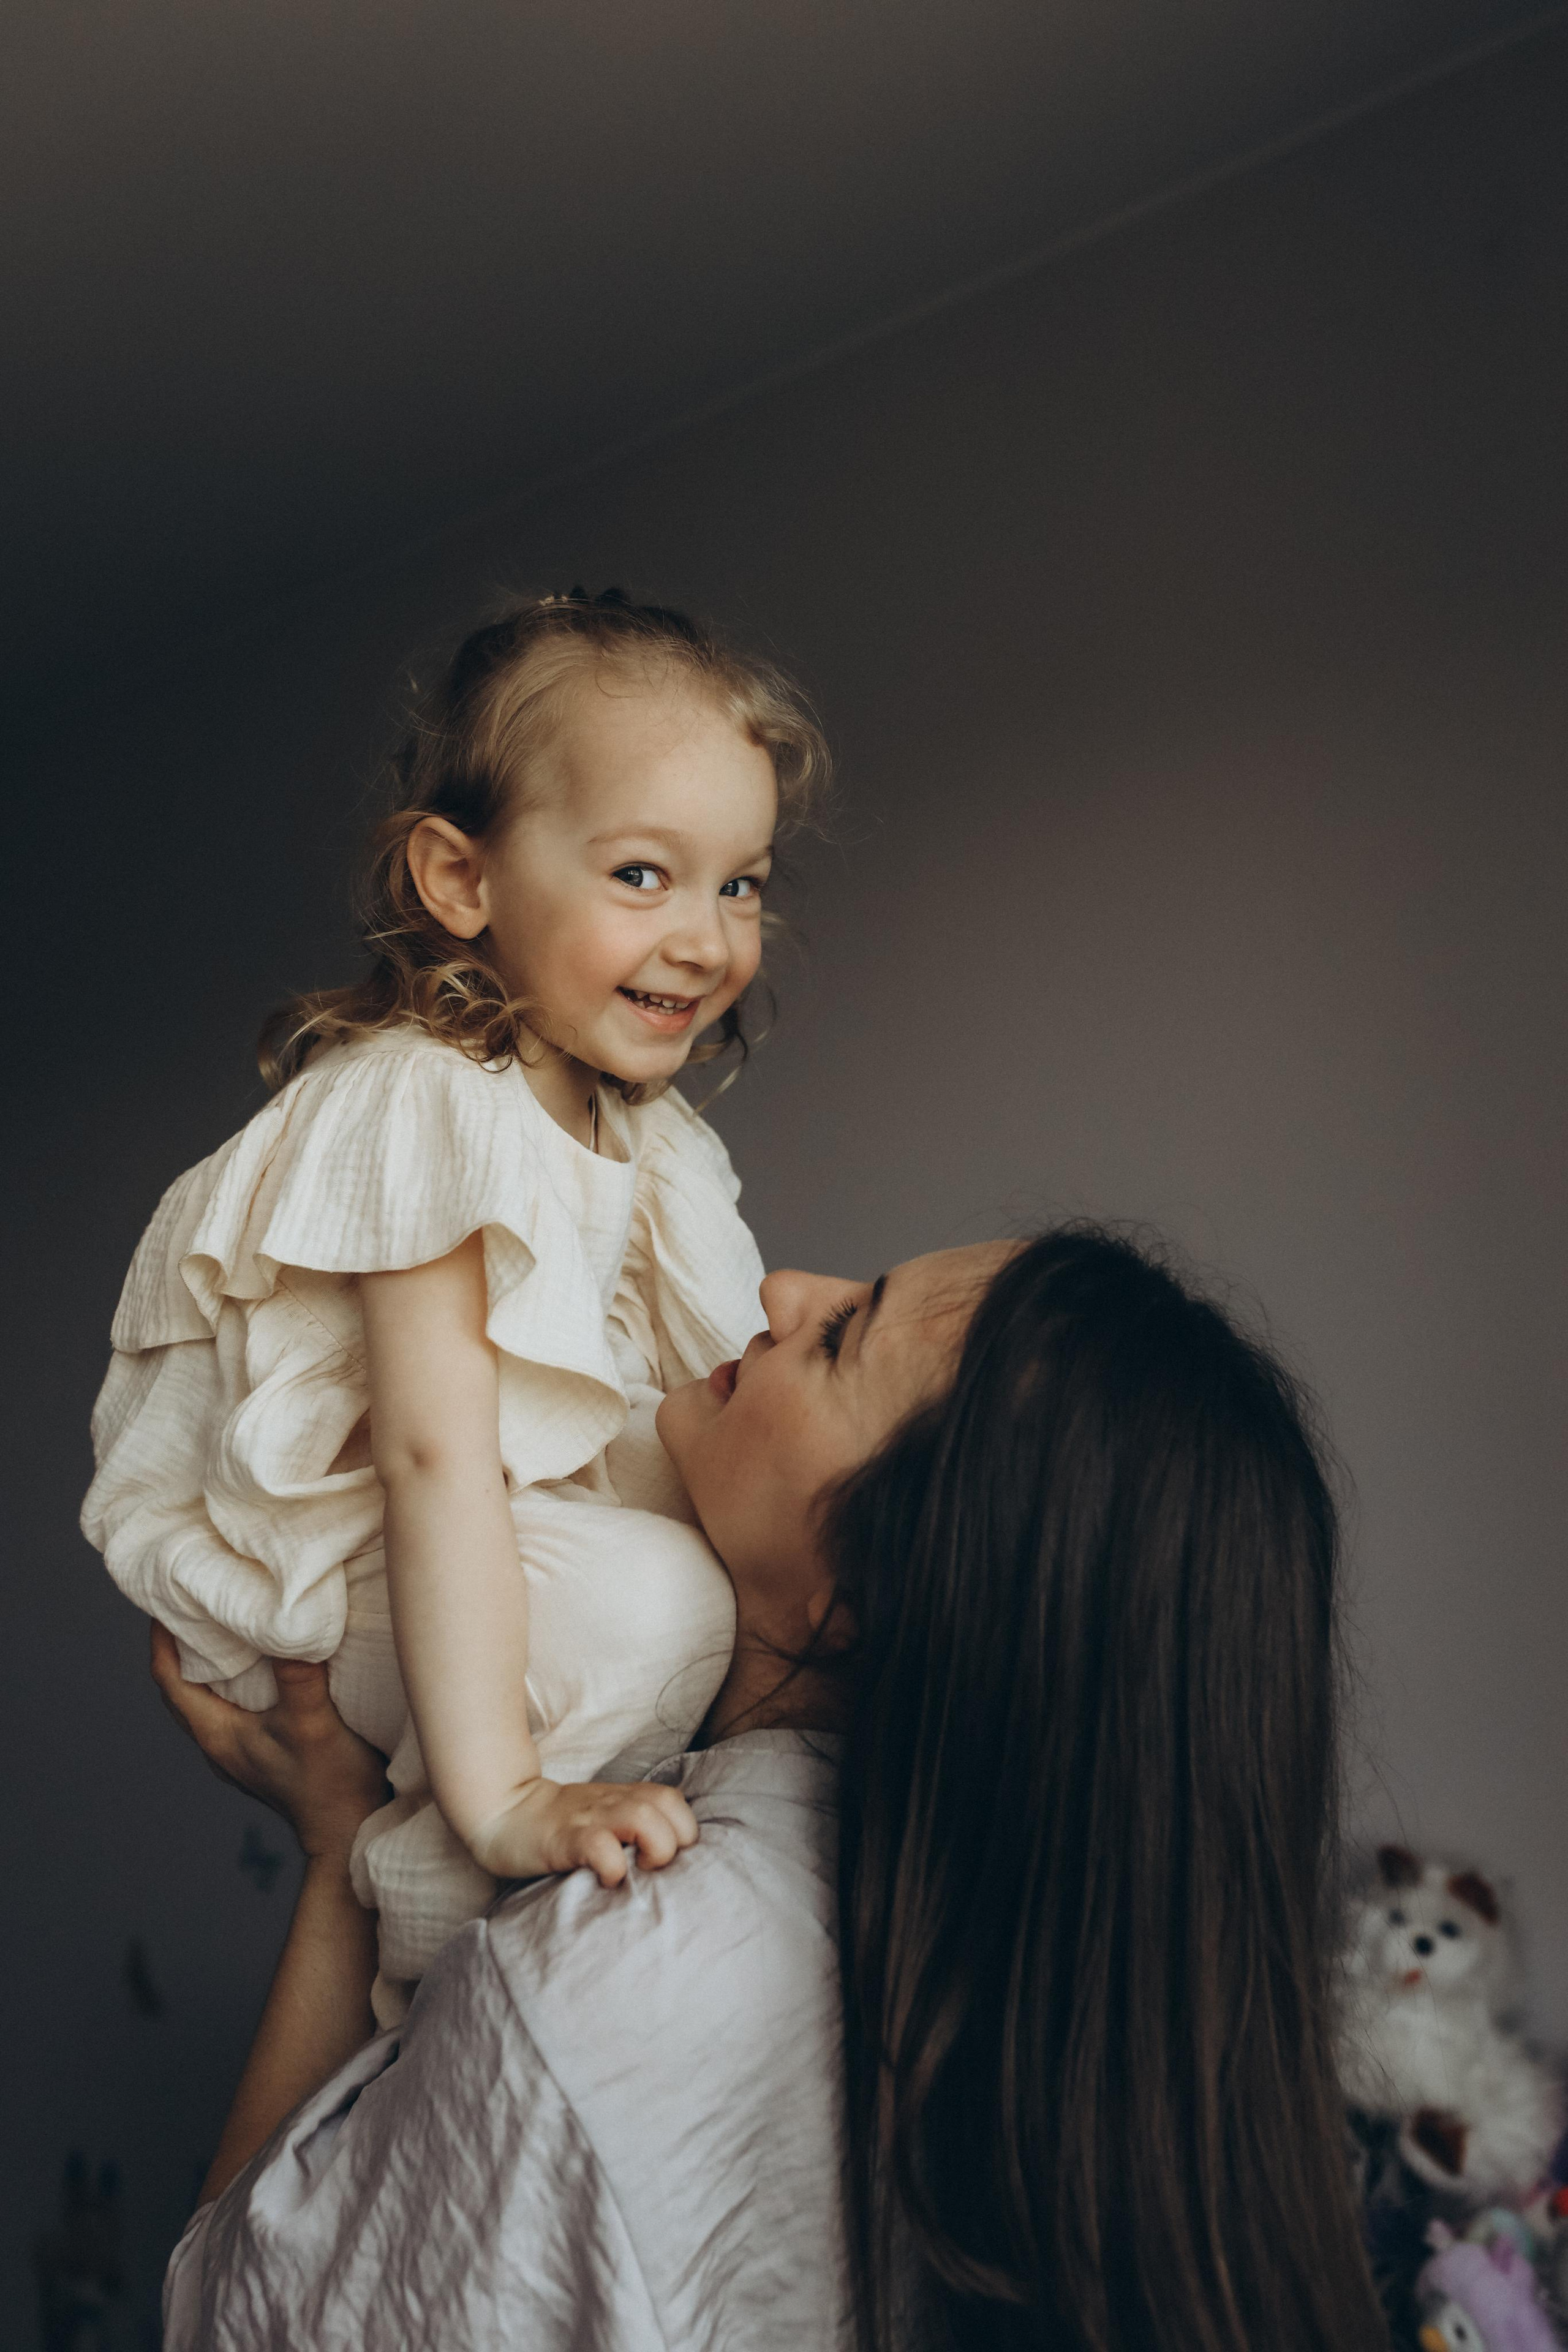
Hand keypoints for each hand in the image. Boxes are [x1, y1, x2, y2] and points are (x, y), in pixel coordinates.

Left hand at [149, 1622, 389, 1863]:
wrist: (349, 1831)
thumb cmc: (330, 1783)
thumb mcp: (313, 1724)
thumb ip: (297, 1677)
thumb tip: (287, 1625)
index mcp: (216, 1734)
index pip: (169, 1680)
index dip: (161, 1639)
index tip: (166, 1598)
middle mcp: (218, 1744)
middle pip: (180, 1687)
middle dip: (179, 1644)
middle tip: (192, 1602)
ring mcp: (238, 1751)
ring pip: (205, 1697)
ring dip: (207, 1661)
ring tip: (222, 1623)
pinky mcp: (260, 1752)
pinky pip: (230, 1706)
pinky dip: (232, 1678)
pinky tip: (257, 1663)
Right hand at [469, 1776, 698, 1886]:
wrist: (504, 1813)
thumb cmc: (560, 1825)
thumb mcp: (602, 1817)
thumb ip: (632, 1826)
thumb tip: (668, 1862)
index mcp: (624, 1798)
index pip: (675, 1801)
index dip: (681, 1830)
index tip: (665, 1858)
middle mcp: (613, 1803)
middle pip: (669, 1806)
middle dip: (676, 1841)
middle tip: (653, 1867)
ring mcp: (590, 1818)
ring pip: (644, 1819)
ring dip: (653, 1849)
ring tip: (637, 1873)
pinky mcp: (566, 1838)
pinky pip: (602, 1848)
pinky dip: (613, 1867)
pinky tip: (606, 1880)